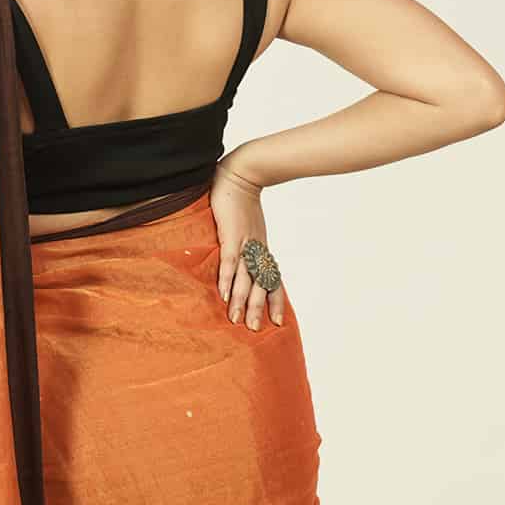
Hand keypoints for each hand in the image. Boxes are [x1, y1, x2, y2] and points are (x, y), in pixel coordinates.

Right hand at [210, 155, 285, 328]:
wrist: (242, 173)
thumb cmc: (242, 199)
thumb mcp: (248, 226)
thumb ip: (244, 242)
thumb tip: (240, 256)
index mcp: (261, 248)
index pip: (272, 279)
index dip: (275, 300)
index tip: (279, 322)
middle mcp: (257, 249)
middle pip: (261, 284)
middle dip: (259, 308)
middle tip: (257, 331)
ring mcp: (245, 244)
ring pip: (246, 278)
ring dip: (243, 301)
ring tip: (237, 321)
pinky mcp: (231, 236)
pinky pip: (230, 262)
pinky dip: (229, 279)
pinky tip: (225, 295)